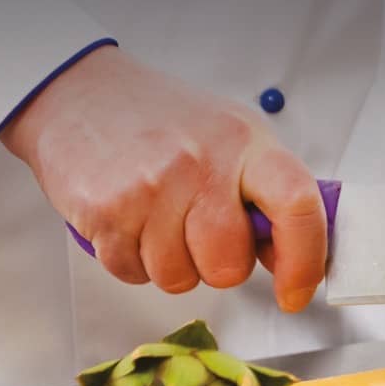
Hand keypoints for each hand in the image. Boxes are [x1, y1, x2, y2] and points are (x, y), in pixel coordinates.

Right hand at [0, 46, 326, 311]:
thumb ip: (266, 193)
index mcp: (245, 142)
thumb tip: (287, 257)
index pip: (298, 206)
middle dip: (218, 265)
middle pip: (229, 265)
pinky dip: (133, 260)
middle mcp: (201, 163)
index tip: (296, 292)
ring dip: (172, 264)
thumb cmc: (161, 119)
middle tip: (199, 231)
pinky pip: (134, 274)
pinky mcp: (106, 211)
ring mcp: (150, 188)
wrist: (79, 94)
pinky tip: (129, 220)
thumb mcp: (230, 136)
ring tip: (158, 217)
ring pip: (179, 278)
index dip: (305, 260)